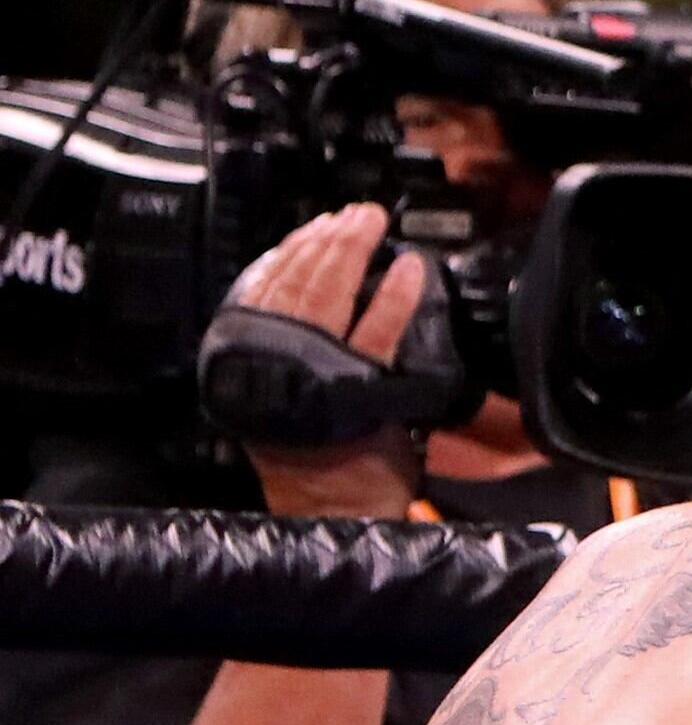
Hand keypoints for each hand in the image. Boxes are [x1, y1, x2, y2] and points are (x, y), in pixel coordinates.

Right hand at [226, 205, 428, 518]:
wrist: (332, 508)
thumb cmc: (316, 457)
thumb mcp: (283, 394)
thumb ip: (288, 348)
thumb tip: (310, 294)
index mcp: (250, 355)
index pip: (267, 286)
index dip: (295, 250)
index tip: (318, 225)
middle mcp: (277, 357)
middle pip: (301, 281)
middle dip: (330, 239)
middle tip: (356, 215)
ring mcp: (318, 370)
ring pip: (331, 295)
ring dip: (354, 251)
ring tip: (373, 225)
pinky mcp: (361, 387)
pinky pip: (378, 331)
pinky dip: (393, 296)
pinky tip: (409, 270)